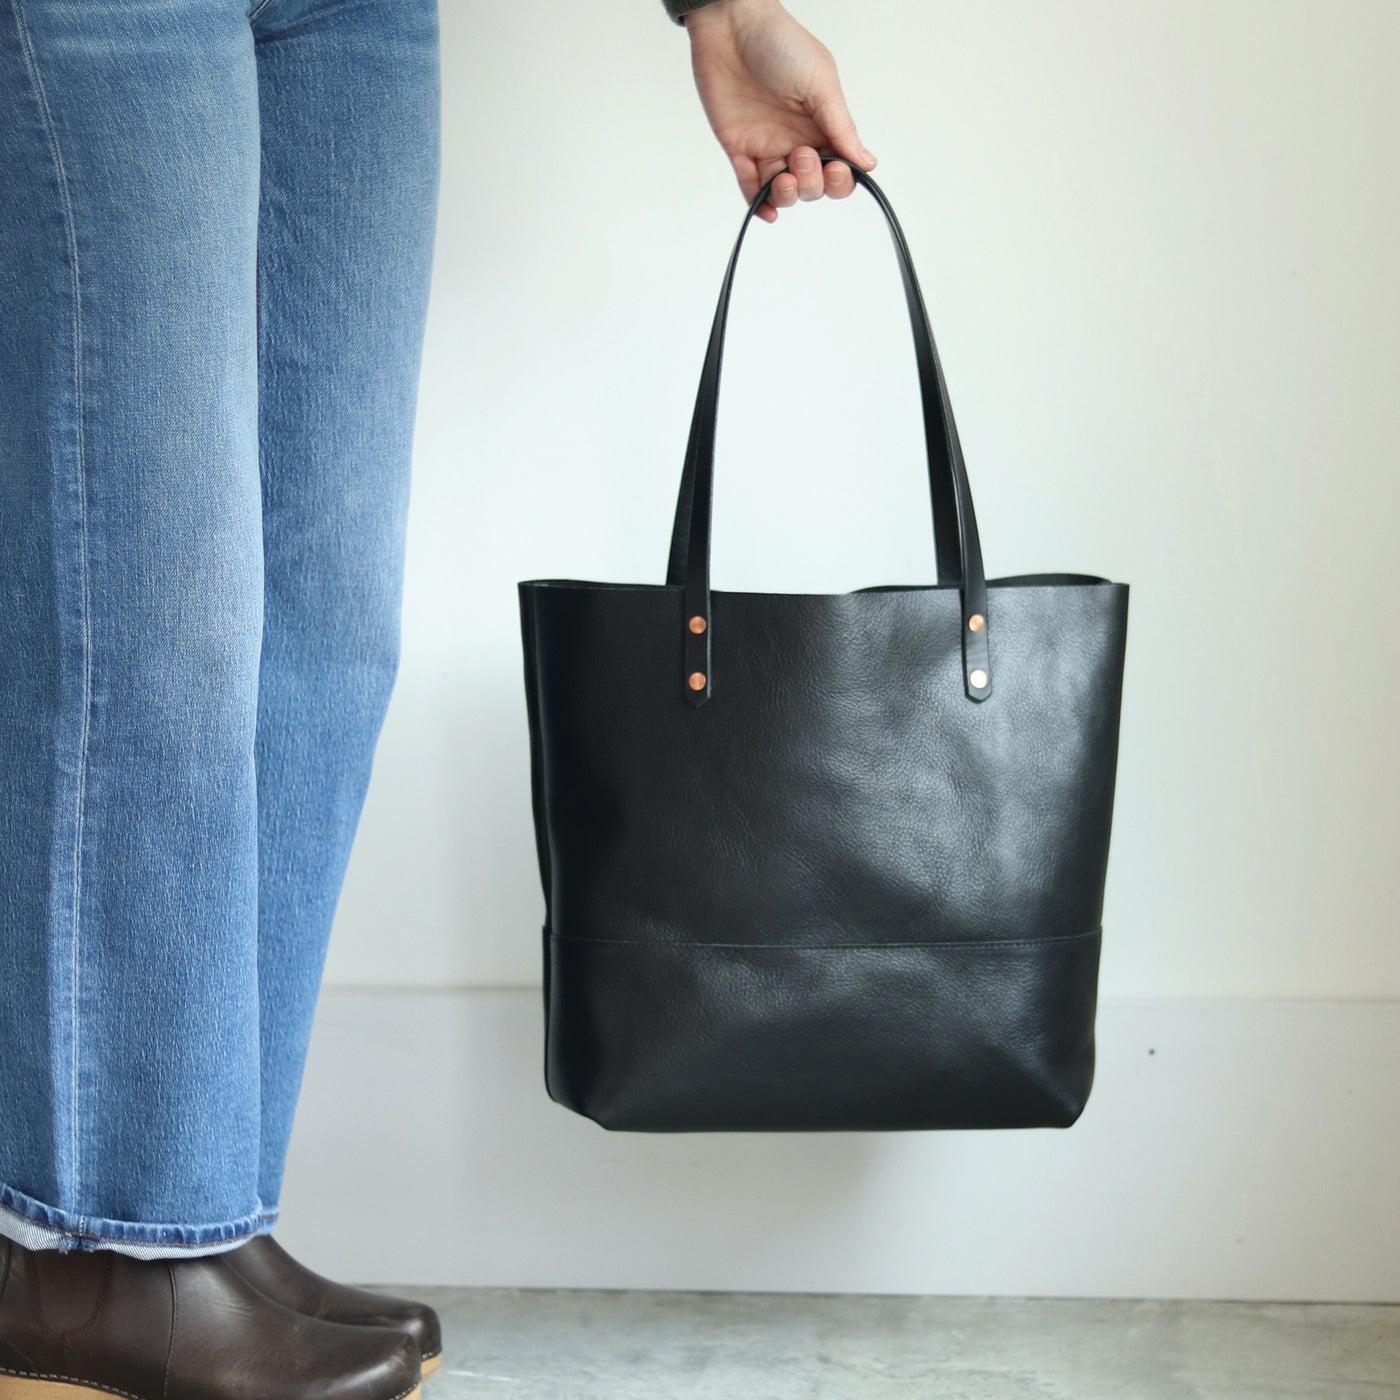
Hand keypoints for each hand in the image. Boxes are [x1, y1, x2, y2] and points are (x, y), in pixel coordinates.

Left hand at [685, 0, 875, 222]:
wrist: (731, 25)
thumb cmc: (779, 42)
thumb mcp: (820, 83)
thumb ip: (841, 126)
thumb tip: (867, 162)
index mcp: (822, 123)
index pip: (839, 166)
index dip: (840, 179)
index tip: (835, 168)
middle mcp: (797, 138)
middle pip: (813, 184)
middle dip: (812, 182)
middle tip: (802, 154)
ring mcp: (767, 145)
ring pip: (783, 190)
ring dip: (788, 194)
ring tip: (784, 176)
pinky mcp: (739, 147)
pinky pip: (750, 186)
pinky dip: (759, 203)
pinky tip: (768, 210)